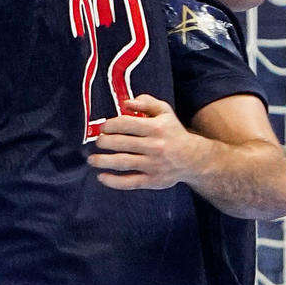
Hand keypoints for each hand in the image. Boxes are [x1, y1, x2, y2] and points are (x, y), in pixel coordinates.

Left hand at [88, 94, 207, 189]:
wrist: (193, 158)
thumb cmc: (173, 133)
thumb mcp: (165, 112)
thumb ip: (146, 103)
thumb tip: (126, 102)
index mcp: (156, 128)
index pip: (126, 124)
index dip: (110, 125)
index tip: (103, 127)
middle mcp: (155, 146)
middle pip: (121, 143)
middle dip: (104, 142)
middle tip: (98, 142)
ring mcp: (153, 165)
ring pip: (122, 162)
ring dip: (102, 161)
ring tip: (92, 159)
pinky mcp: (152, 180)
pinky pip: (129, 182)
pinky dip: (113, 181)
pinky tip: (102, 177)